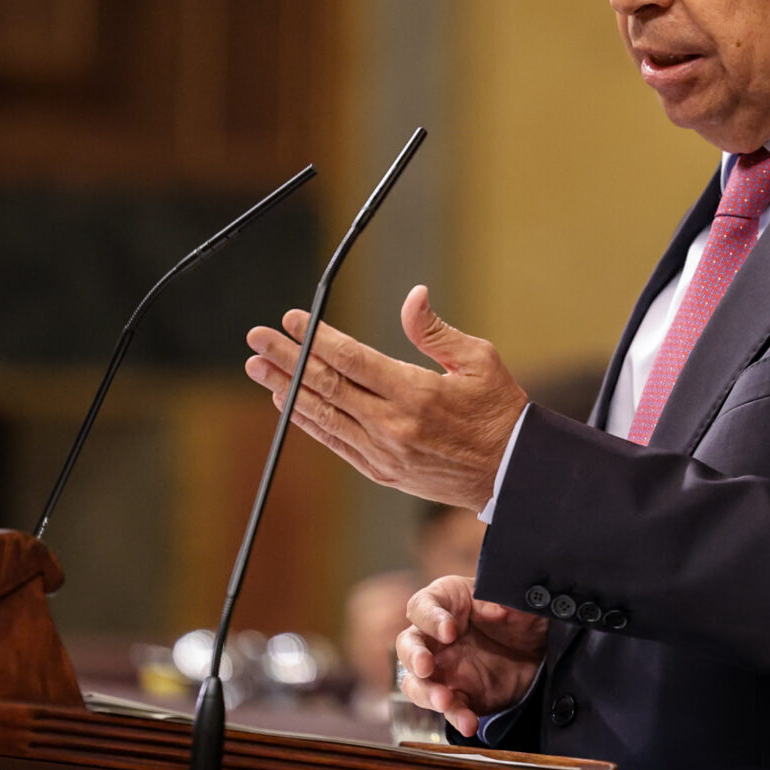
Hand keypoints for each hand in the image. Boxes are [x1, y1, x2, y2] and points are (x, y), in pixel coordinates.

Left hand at [243, 285, 526, 509]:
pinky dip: (307, 421)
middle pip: (327, 385)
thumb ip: (436, 331)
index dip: (317, 337)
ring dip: (286, 389)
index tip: (291, 319)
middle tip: (256, 338)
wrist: (512, 474)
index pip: (352, 359)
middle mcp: (393, 424)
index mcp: (416, 392)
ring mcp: (383, 452)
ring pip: (323, 417)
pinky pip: (335, 442)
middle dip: (287, 358)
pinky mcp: (382, 472)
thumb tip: (412, 296)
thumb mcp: (479, 360)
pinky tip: (288, 402)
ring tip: (259, 367)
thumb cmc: (499, 410)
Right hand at [396, 575, 547, 737]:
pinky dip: (456, 716)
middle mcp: (435, 636)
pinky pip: (449, 708)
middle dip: (414, 656)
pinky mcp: (457, 695)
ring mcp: (442, 669)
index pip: (422, 606)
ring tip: (444, 700)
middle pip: (408, 644)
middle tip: (426, 666)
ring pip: (416, 682)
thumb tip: (498, 609)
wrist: (541, 650)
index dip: (431, 619)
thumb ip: (508, 601)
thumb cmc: (521, 615)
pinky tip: (469, 724)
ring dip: (426, 693)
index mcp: (446, 602)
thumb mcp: (520, 603)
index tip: (450, 630)